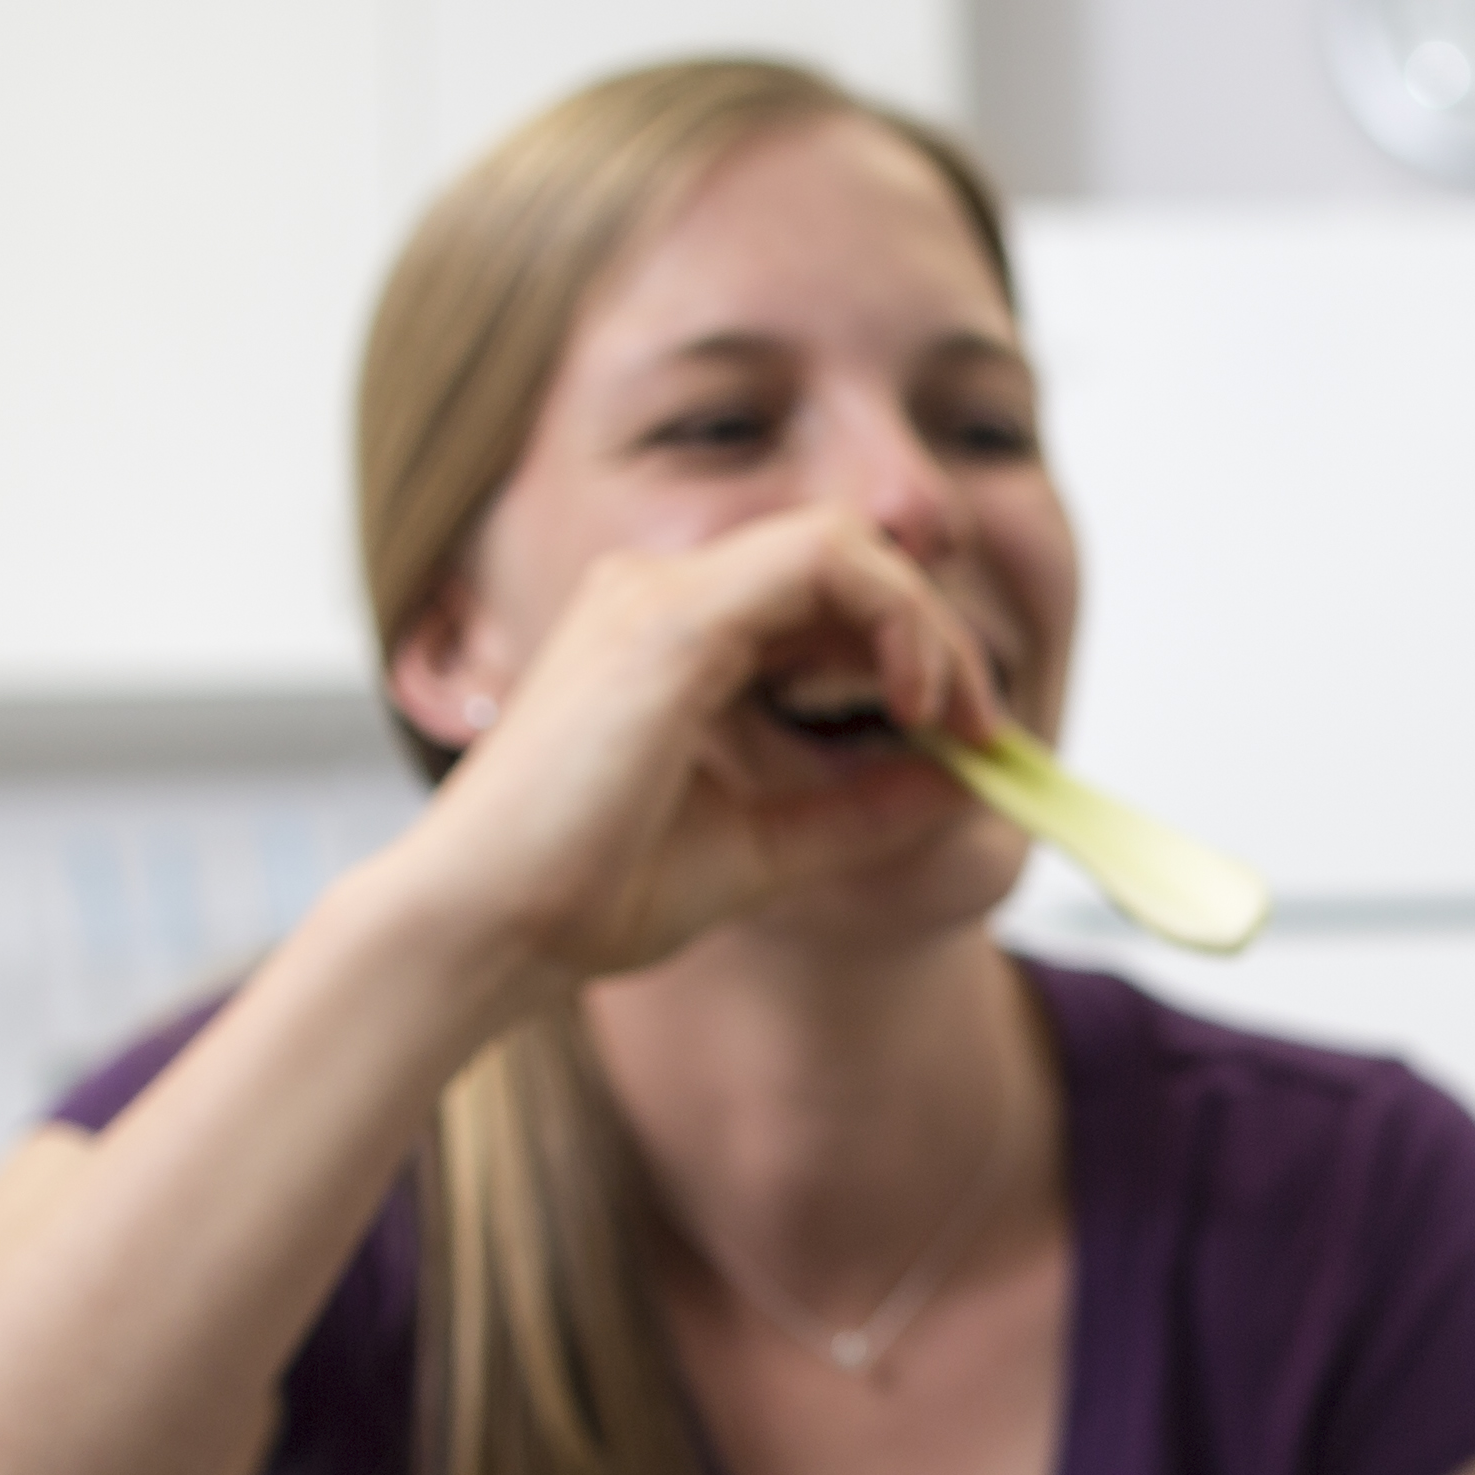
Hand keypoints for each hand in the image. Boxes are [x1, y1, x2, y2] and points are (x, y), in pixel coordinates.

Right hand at [388, 504, 1007, 984]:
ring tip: (954, 714)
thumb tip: (965, 779)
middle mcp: (656, 593)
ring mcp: (657, 594)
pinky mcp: (672, 622)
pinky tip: (915, 701)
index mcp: (668, 635)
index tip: (967, 734)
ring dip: (923, 622)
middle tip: (983, 724)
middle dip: (933, 630)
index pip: (818, 593)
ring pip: (841, 544)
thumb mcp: (770, 845)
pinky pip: (822, 562)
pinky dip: (895, 619)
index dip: (910, 644)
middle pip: (841, 556)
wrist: (491, 929)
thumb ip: (862, 807)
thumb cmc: (593, 893)